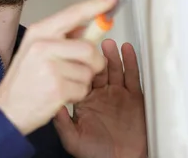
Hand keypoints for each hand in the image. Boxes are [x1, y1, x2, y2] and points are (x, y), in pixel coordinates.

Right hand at [0, 0, 117, 134]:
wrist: (7, 108)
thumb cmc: (24, 80)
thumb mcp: (35, 49)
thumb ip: (61, 37)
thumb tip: (88, 28)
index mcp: (38, 32)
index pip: (73, 14)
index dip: (96, 5)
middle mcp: (43, 45)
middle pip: (89, 48)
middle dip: (94, 62)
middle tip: (82, 69)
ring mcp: (50, 67)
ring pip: (88, 71)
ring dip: (82, 81)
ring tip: (62, 83)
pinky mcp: (57, 88)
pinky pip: (84, 89)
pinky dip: (78, 95)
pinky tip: (61, 95)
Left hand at [53, 39, 147, 157]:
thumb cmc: (97, 153)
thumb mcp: (73, 139)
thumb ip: (62, 122)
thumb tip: (52, 103)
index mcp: (85, 99)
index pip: (79, 74)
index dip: (77, 61)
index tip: (74, 48)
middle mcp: (101, 93)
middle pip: (97, 67)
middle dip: (94, 54)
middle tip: (92, 40)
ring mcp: (118, 94)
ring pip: (114, 68)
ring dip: (112, 55)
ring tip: (108, 43)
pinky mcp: (135, 97)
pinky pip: (133, 77)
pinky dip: (131, 62)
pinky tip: (128, 50)